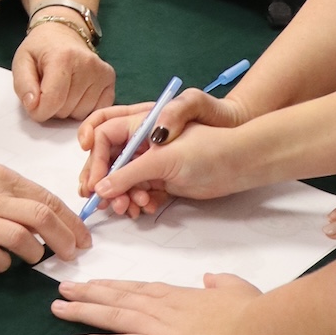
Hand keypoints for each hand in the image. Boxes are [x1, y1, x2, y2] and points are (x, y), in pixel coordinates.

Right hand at [0, 156, 91, 270]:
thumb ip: (11, 192)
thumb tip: (42, 214)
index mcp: (1, 178)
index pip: (47, 199)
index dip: (71, 221)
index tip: (83, 238)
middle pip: (42, 218)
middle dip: (65, 240)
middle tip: (73, 255)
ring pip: (21, 239)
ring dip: (36, 254)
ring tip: (36, 260)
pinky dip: (3, 265)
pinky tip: (2, 264)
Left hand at [12, 24, 116, 121]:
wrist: (63, 33)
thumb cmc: (41, 49)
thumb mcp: (21, 62)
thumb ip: (23, 86)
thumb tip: (34, 106)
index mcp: (63, 57)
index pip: (52, 102)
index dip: (38, 111)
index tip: (33, 104)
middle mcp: (87, 64)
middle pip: (66, 110)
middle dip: (53, 107)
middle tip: (49, 89)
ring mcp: (102, 72)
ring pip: (81, 114)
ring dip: (68, 109)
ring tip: (63, 89)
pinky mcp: (110, 79)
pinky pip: (96, 110)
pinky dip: (84, 108)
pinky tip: (77, 92)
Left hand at [51, 272, 259, 334]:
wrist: (254, 333)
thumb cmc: (250, 313)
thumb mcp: (237, 289)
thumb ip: (221, 282)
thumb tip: (211, 278)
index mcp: (179, 293)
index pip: (139, 288)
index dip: (114, 286)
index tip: (93, 283)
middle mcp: (161, 305)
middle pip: (117, 297)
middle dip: (88, 293)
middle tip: (62, 289)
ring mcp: (156, 325)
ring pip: (110, 315)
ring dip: (81, 311)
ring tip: (56, 307)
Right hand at [76, 93, 264, 216]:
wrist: (240, 162)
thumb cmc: (207, 147)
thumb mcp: (164, 158)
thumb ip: (130, 172)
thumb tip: (102, 187)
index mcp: (141, 125)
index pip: (104, 138)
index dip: (96, 161)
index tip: (95, 184)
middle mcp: (144, 142)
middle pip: (110, 162)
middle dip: (106, 183)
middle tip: (106, 204)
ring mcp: (153, 162)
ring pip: (124, 181)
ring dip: (122, 196)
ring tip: (130, 209)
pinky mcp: (164, 179)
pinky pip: (140, 192)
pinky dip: (138, 202)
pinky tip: (145, 208)